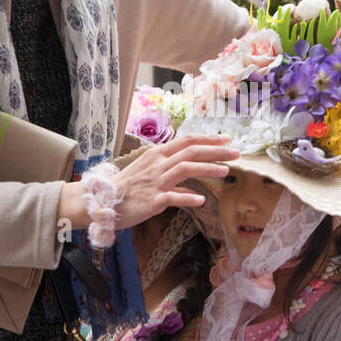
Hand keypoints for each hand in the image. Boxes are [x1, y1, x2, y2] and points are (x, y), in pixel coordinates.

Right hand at [63, 135, 236, 232]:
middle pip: (191, 152)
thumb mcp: (150, 177)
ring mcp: (155, 181)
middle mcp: (158, 164)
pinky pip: (172, 198)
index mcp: (158, 155)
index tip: (227, 140)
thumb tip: (194, 192)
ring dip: (208, 169)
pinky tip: (202, 200)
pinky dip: (188, 198)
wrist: (103, 201)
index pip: (187, 141)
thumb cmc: (128, 189)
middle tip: (236, 152)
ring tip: (226, 171)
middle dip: (216, 151)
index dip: (208, 140)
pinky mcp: (152, 200)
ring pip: (185, 169)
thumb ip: (174, 182)